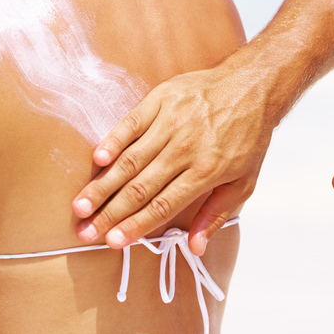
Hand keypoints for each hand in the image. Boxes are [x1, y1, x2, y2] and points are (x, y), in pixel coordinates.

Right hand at [72, 61, 274, 254]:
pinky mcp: (161, 99)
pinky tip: (96, 159)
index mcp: (206, 171)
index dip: (135, 225)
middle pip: (140, 187)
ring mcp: (171, 122)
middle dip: (110, 213)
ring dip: (103, 184)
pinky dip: (113, 141)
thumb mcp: (244, 181)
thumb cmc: (248, 135)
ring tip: (81, 204)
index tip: (112, 241)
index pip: (163, 205)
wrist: (252, 85)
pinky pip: (131, 123)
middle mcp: (186, 148)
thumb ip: (216, 214)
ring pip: (130, 159)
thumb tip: (196, 247)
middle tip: (85, 231)